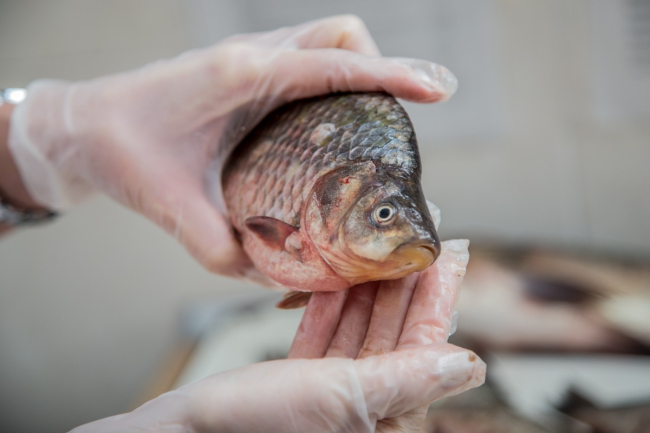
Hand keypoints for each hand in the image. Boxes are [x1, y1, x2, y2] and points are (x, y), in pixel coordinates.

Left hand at [8, 15, 457, 279]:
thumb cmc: (122, 151)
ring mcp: (251, 58)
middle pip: (343, 35)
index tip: (439, 89)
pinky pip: (308, 61)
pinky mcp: (249, 71)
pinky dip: (334, 82)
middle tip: (395, 121)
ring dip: (359, 73)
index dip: (394, 75)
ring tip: (370, 126)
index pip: (335, 62)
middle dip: (382, 67)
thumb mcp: (169, 204)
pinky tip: (329, 128)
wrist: (84, 125)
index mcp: (241, 75)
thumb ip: (218, 244)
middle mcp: (252, 56)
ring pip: (328, 42)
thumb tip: (274, 275)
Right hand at [70, 240, 484, 432]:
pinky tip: (332, 276)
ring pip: (358, 330)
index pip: (424, 346)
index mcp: (384, 418)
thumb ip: (406, 380)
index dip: (437, 296)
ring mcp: (327, 396)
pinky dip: (327, 307)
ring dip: (365, 287)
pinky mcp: (295, 385)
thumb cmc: (251, 426)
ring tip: (375, 242)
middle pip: (393, 332)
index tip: (449, 250)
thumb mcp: (340, 398)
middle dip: (401, 281)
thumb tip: (469, 364)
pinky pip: (322, 337)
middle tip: (412, 233)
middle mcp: (362, 409)